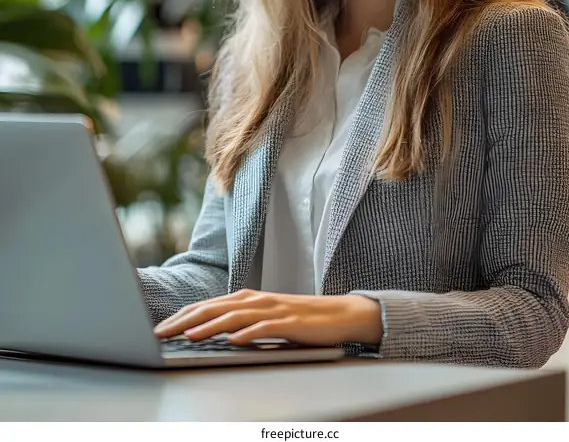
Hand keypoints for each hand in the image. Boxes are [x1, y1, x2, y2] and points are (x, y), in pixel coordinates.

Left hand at [153, 289, 382, 346]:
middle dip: (184, 320)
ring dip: (209, 326)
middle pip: (214, 308)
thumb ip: (240, 322)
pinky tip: (233, 341)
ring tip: (188, 336)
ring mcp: (273, 309)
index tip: (160, 327)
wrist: (339, 314)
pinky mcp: (290, 322)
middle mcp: (256, 299)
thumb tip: (208, 333)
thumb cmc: (299, 319)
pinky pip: (265, 327)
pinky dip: (248, 333)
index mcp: (248, 298)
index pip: (207, 305)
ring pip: (234, 316)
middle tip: (161, 332)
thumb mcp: (264, 318)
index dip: (182, 315)